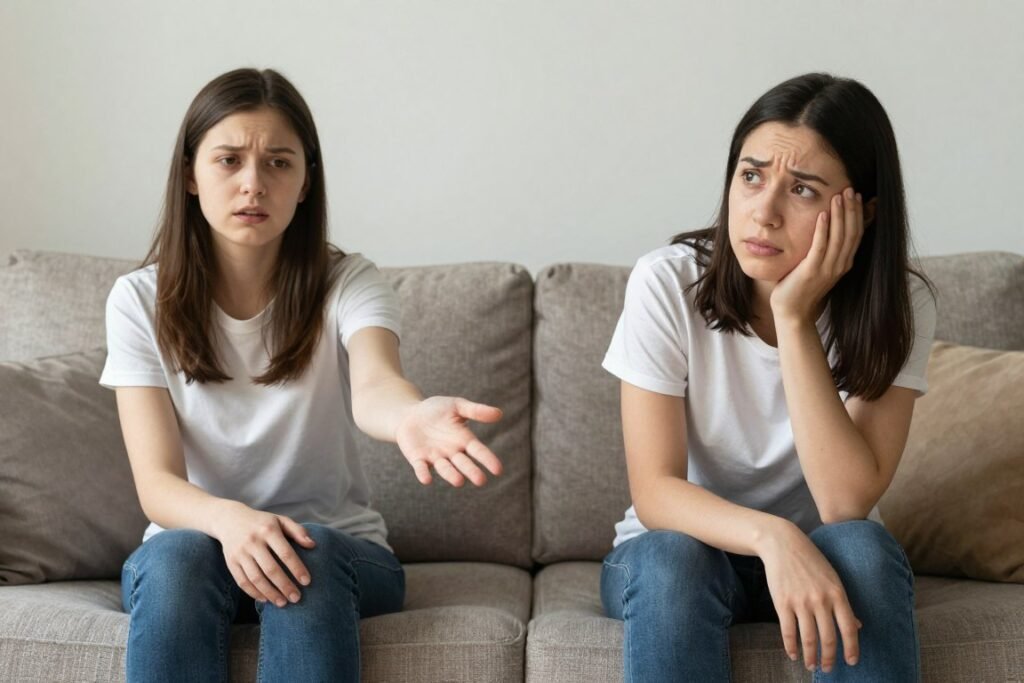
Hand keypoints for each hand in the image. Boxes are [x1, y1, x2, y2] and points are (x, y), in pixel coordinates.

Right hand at [212, 501, 315, 607]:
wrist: (230, 519)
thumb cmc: (262, 522)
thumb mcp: (280, 520)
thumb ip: (298, 531)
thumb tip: (313, 545)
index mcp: (268, 530)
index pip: (285, 553)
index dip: (297, 568)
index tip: (306, 582)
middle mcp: (253, 542)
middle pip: (270, 569)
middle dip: (285, 586)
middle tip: (297, 598)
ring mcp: (240, 553)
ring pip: (256, 578)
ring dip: (270, 593)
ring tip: (283, 603)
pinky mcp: (231, 562)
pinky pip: (242, 582)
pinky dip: (254, 593)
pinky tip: (265, 599)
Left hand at [396, 396, 502, 486]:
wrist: (409, 414)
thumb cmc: (436, 410)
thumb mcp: (457, 406)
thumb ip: (476, 411)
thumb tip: (499, 414)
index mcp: (464, 440)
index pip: (478, 451)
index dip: (487, 460)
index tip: (498, 470)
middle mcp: (452, 452)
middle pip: (464, 464)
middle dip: (471, 471)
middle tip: (481, 481)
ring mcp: (435, 457)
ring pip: (445, 469)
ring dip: (451, 475)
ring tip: (459, 482)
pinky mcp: (418, 459)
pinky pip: (421, 468)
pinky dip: (424, 474)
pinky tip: (427, 479)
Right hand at [761, 521, 861, 672]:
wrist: (782, 543)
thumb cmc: (810, 560)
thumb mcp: (832, 578)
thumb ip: (843, 603)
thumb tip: (857, 626)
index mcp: (837, 594)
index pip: (849, 628)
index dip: (852, 648)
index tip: (851, 662)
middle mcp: (821, 600)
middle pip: (828, 638)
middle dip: (829, 658)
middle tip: (827, 669)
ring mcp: (800, 602)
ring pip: (808, 638)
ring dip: (810, 657)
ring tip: (811, 666)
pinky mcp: (782, 602)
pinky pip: (788, 631)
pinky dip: (791, 646)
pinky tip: (793, 654)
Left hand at [770, 187, 863, 323]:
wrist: (792, 311)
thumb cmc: (801, 286)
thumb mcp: (818, 264)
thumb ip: (825, 248)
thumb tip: (827, 229)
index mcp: (844, 262)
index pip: (856, 233)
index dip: (857, 213)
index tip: (855, 195)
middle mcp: (840, 265)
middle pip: (851, 232)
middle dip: (851, 209)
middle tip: (849, 189)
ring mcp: (827, 269)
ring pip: (839, 237)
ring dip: (839, 215)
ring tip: (838, 196)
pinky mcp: (811, 271)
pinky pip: (820, 247)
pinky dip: (822, 229)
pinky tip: (822, 214)